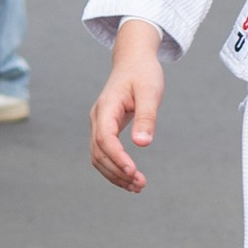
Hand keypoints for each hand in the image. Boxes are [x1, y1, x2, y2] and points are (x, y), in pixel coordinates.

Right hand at [90, 22, 169, 189]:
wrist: (133, 60)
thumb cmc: (143, 73)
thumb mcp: (150, 91)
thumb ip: (146, 117)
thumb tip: (142, 144)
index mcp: (106, 108)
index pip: (105, 138)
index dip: (117, 157)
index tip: (133, 171)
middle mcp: (98, 118)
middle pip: (99, 153)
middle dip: (117, 172)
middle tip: (140, 185)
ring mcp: (99, 125)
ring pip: (99, 157)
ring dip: (115, 174)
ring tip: (137, 187)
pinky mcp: (105, 130)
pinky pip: (105, 154)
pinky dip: (115, 168)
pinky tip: (131, 178)